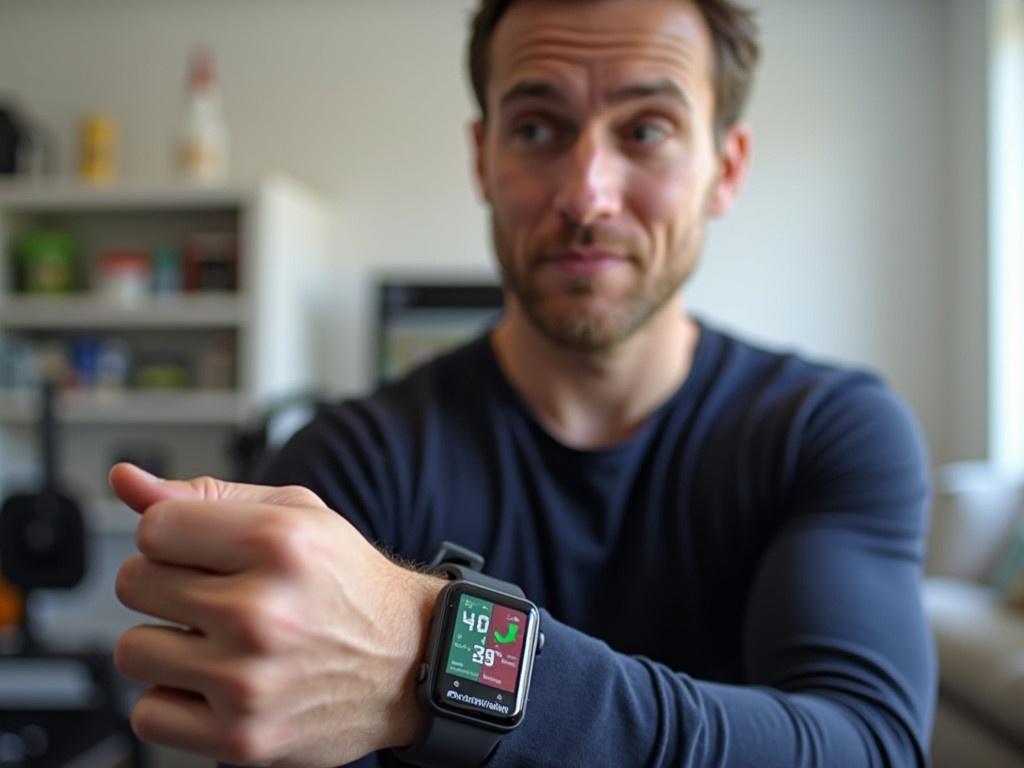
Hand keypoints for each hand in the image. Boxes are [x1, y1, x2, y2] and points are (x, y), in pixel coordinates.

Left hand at [109, 463, 443, 765]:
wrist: (408, 659)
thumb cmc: (348, 583)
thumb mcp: (296, 514)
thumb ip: (206, 495)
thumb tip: (126, 481)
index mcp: (278, 542)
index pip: (152, 528)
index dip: (173, 536)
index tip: (201, 549)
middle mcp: (262, 610)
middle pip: (133, 583)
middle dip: (166, 583)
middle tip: (215, 593)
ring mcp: (249, 679)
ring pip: (131, 650)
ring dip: (165, 643)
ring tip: (216, 639)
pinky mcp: (241, 737)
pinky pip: (149, 714)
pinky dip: (174, 699)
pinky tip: (217, 682)